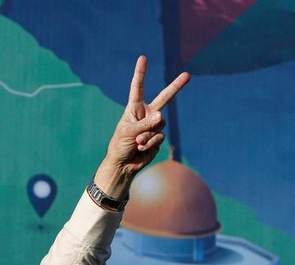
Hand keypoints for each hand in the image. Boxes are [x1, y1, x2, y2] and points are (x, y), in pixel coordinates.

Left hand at [94, 56, 189, 198]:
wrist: (123, 164)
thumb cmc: (119, 145)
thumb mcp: (128, 132)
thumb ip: (145, 124)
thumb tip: (161, 117)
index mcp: (134, 108)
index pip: (138, 88)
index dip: (140, 73)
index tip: (143, 58)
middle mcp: (146, 114)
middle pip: (164, 98)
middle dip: (176, 87)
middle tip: (188, 75)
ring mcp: (154, 125)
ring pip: (160, 124)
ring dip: (148, 135)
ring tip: (137, 142)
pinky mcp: (158, 137)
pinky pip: (159, 136)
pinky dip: (150, 143)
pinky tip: (141, 148)